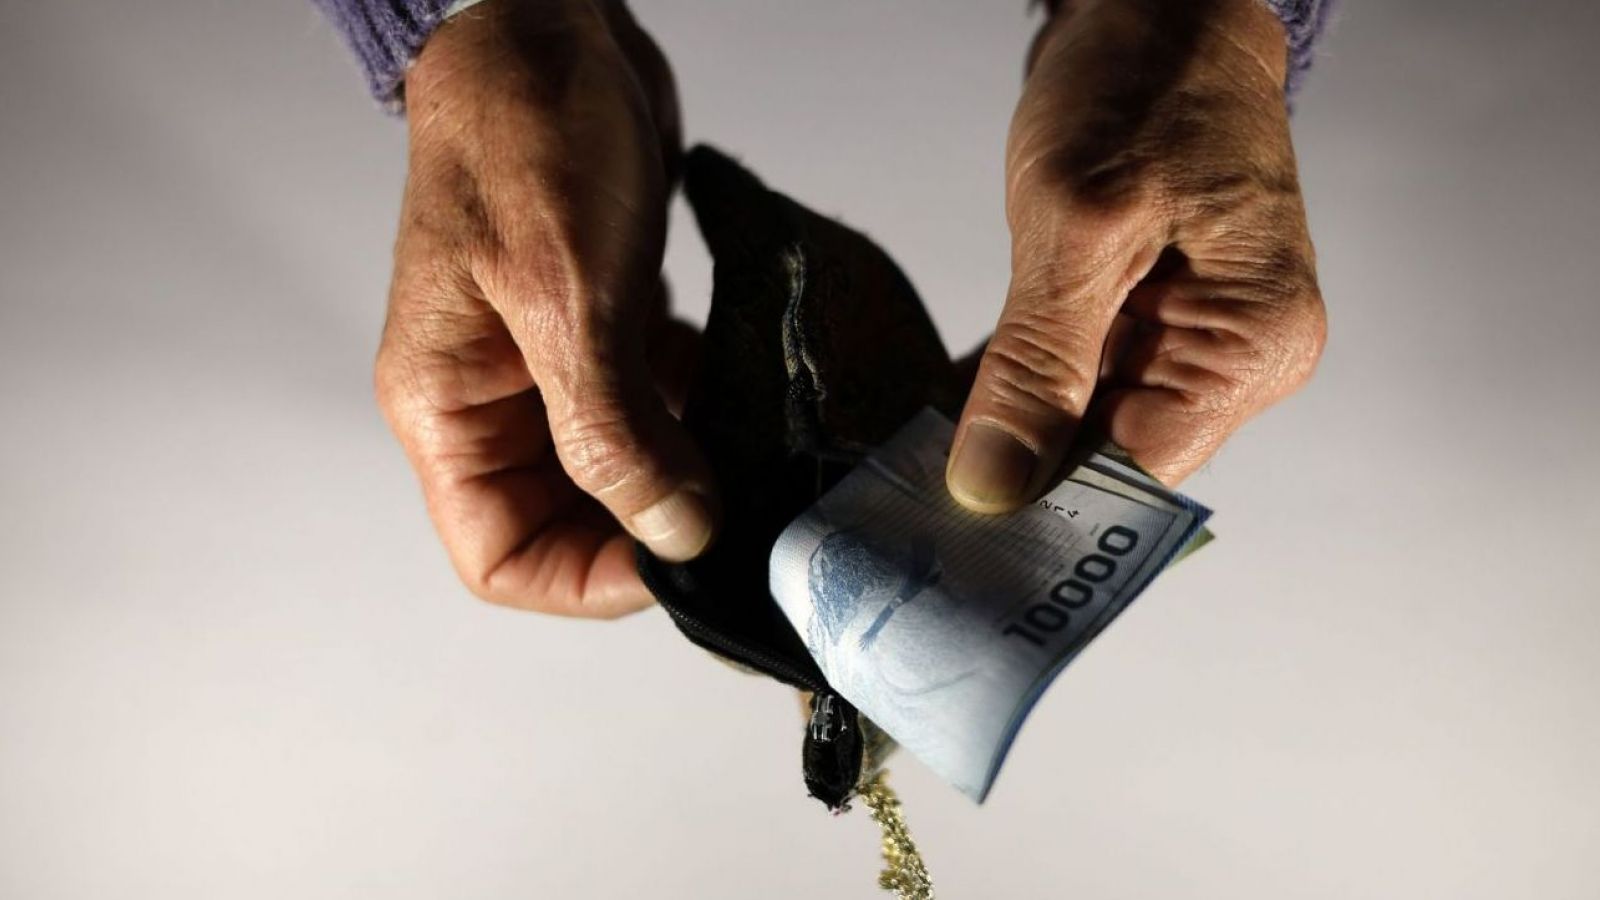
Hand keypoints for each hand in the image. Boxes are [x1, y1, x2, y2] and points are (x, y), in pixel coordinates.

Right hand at [376, 0, 712, 617]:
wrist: (545, 30)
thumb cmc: (524, 138)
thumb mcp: (568, 298)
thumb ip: (614, 429)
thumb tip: (674, 532)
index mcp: (448, 405)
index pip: (499, 555)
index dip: (585, 580)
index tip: (675, 563)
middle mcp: (492, 400)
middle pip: (565, 523)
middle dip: (645, 531)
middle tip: (734, 518)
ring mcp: (547, 367)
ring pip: (616, 470)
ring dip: (681, 474)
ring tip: (748, 461)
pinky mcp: (597, 330)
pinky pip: (648, 408)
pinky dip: (694, 415)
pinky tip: (736, 395)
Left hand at [947, 0, 1325, 509]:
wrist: (1158, 8)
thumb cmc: (1145, 86)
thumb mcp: (1078, 230)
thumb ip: (1040, 364)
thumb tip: (995, 483)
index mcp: (1252, 342)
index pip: (1142, 473)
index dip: (1049, 511)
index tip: (958, 543)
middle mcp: (1235, 353)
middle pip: (1115, 456)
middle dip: (1021, 475)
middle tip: (920, 511)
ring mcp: (1191, 334)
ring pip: (1087, 423)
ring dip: (1010, 435)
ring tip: (922, 469)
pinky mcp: (1145, 312)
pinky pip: (1076, 377)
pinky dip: (1017, 390)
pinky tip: (950, 412)